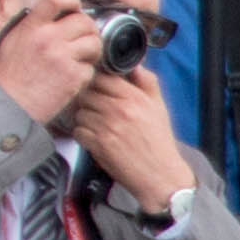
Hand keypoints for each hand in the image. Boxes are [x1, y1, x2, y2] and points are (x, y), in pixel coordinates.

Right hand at [0, 0, 97, 132]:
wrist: (10, 105)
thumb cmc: (9, 75)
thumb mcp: (12, 40)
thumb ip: (32, 24)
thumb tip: (55, 13)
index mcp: (31, 26)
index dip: (72, 1)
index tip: (74, 10)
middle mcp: (48, 38)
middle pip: (84, 21)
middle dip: (87, 29)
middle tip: (82, 38)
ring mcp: (63, 57)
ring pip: (94, 43)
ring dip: (91, 50)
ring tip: (81, 57)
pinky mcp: (74, 77)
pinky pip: (92, 67)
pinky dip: (85, 72)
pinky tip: (73, 76)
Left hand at [70, 76, 194, 216]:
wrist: (161, 175)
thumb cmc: (159, 141)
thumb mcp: (159, 107)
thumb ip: (147, 82)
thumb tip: (135, 64)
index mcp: (134, 98)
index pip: (102, 76)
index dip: (96, 81)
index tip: (97, 88)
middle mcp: (119, 109)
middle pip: (86, 92)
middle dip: (87, 99)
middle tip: (93, 107)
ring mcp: (107, 127)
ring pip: (79, 111)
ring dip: (83, 117)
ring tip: (95, 125)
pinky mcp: (98, 144)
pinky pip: (78, 131)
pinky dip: (82, 134)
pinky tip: (94, 138)